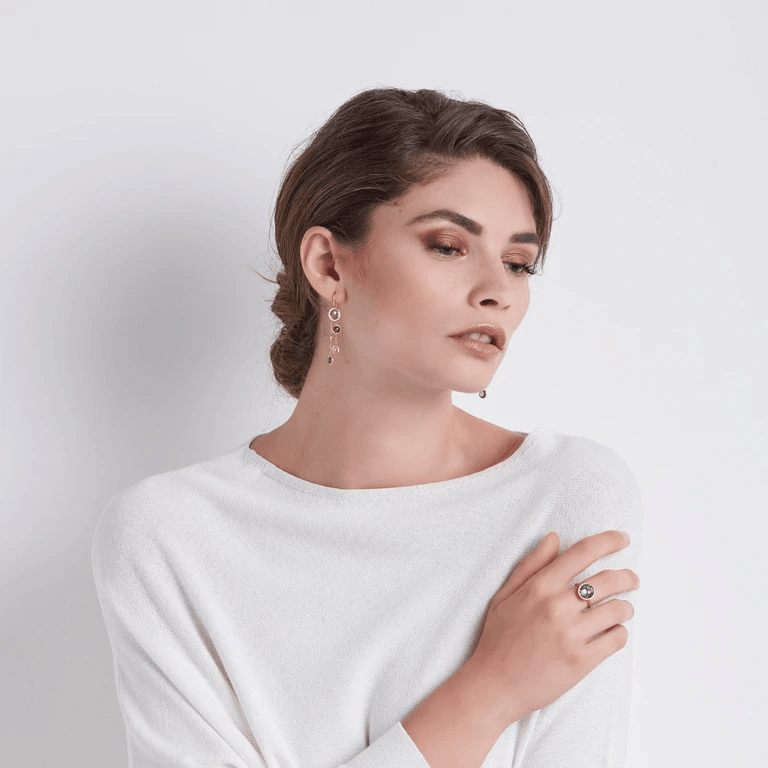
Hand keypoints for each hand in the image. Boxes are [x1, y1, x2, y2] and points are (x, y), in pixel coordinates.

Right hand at [465, 529, 638, 720]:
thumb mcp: (505, 594)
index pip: (582, 553)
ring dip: (625, 607)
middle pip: (607, 580)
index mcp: (539, 587)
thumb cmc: (498, 638)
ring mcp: (570, 635)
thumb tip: (554, 538)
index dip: (607, 541)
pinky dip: (620, 632)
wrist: (494, 685)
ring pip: (617, 610)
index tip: (622, 539)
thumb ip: (531, 565)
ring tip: (622, 609)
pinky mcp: (581, 661)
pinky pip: (616, 639)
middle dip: (627, 576)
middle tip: (632, 579)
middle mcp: (557, 606)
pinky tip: (612, 632)